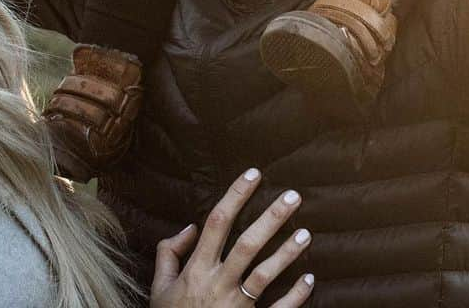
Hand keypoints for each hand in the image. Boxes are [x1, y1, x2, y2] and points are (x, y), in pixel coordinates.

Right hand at [150, 169, 314, 306]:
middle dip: (270, 218)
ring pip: (264, 275)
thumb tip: (189, 228)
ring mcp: (236, 307)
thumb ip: (169, 254)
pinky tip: (309, 279)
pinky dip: (295, 297)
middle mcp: (218, 284)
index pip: (217, 223)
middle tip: (293, 196)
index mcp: (196, 270)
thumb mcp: (159, 288)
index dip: (235, 195)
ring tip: (306, 233)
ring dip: (287, 253)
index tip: (253, 174)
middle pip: (246, 244)